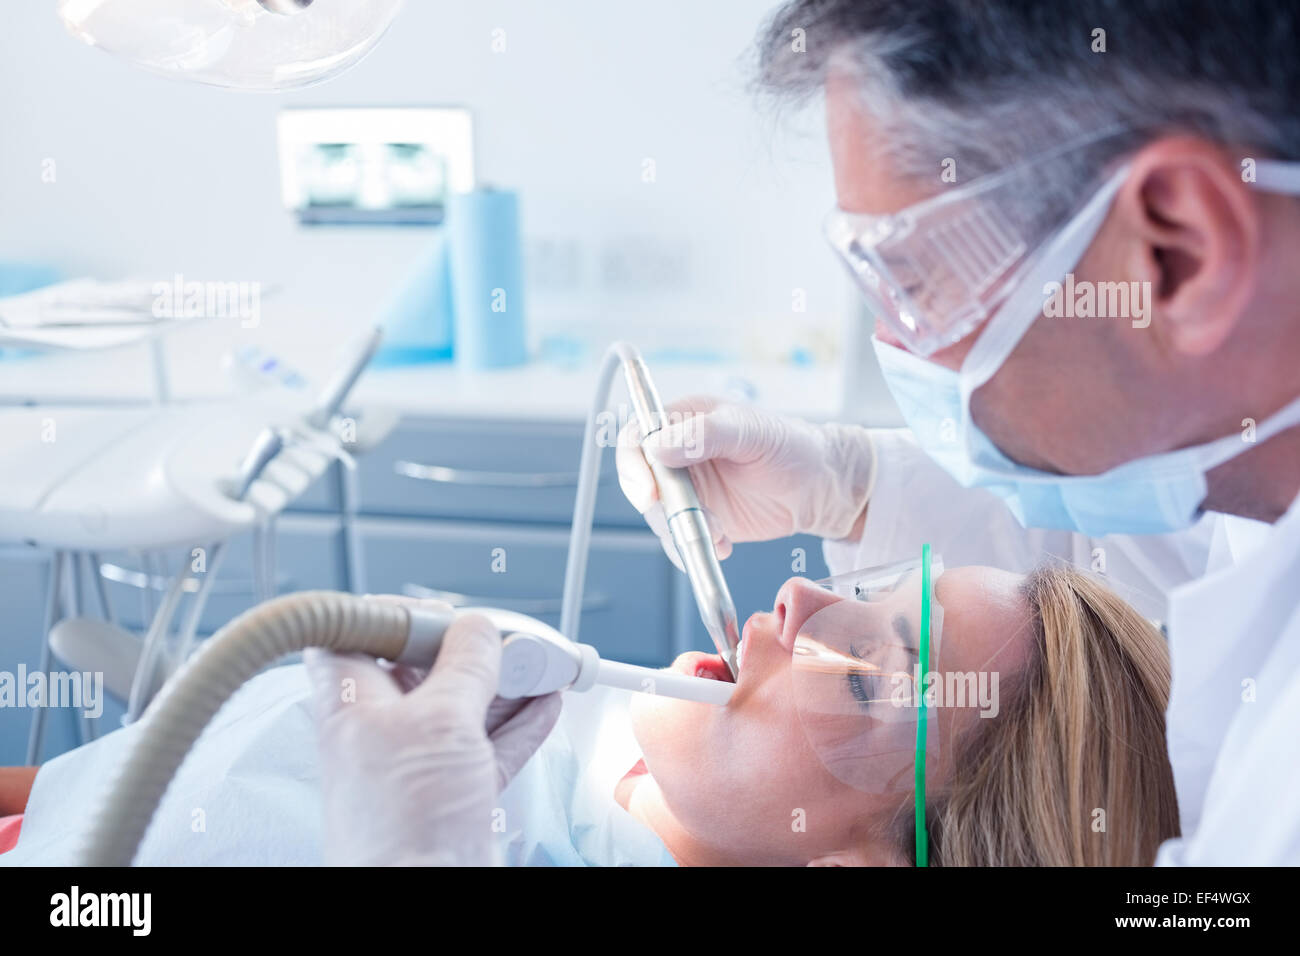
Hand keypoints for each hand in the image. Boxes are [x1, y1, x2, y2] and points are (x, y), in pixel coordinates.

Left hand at [304, 599, 561, 865]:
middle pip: (423, 669)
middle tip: (511, 638)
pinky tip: (543, 705)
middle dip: (473, 650)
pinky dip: (518, 724)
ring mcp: (415, 763)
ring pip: (462, 706)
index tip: (441, 612)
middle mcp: (379, 729)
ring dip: (506, 683)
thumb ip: (464, 665)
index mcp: (352, 701)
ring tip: (542, 664)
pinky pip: (486, 745)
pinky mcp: (449, 792)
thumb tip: (477, 629)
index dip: (395, 615)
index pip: (355, 635)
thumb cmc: (404, 820)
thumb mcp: (441, 719)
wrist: (422, 895)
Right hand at [615, 397, 876, 565]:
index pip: (638, 437)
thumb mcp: (751, 432)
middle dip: (661, 509)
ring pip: (660, 516)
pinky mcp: (701, 519)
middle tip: (693, 522)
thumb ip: (705, 434)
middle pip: (642, 482)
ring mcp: (689, 490)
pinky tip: (723, 547)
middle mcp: (679, 455)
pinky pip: (681, 539)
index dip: (633, 463)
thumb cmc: (792, 446)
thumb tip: (658, 447)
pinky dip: (695, 549)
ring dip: (683, 531)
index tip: (649, 492)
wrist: (821, 488)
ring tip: (720, 535)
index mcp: (685, 421)